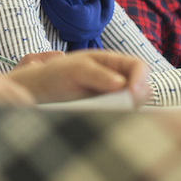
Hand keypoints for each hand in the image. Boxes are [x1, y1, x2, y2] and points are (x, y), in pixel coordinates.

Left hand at [6, 49, 150, 105]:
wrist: (38, 92)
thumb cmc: (56, 75)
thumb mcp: (74, 70)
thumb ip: (96, 74)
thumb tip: (121, 83)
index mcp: (111, 62)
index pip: (138, 67)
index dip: (140, 79)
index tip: (132, 94)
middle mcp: (116, 78)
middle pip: (141, 87)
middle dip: (138, 96)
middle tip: (124, 106)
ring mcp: (112, 96)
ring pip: (133, 104)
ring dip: (128, 109)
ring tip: (108, 111)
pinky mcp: (106, 111)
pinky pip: (120, 116)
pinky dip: (119, 118)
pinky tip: (107, 119)